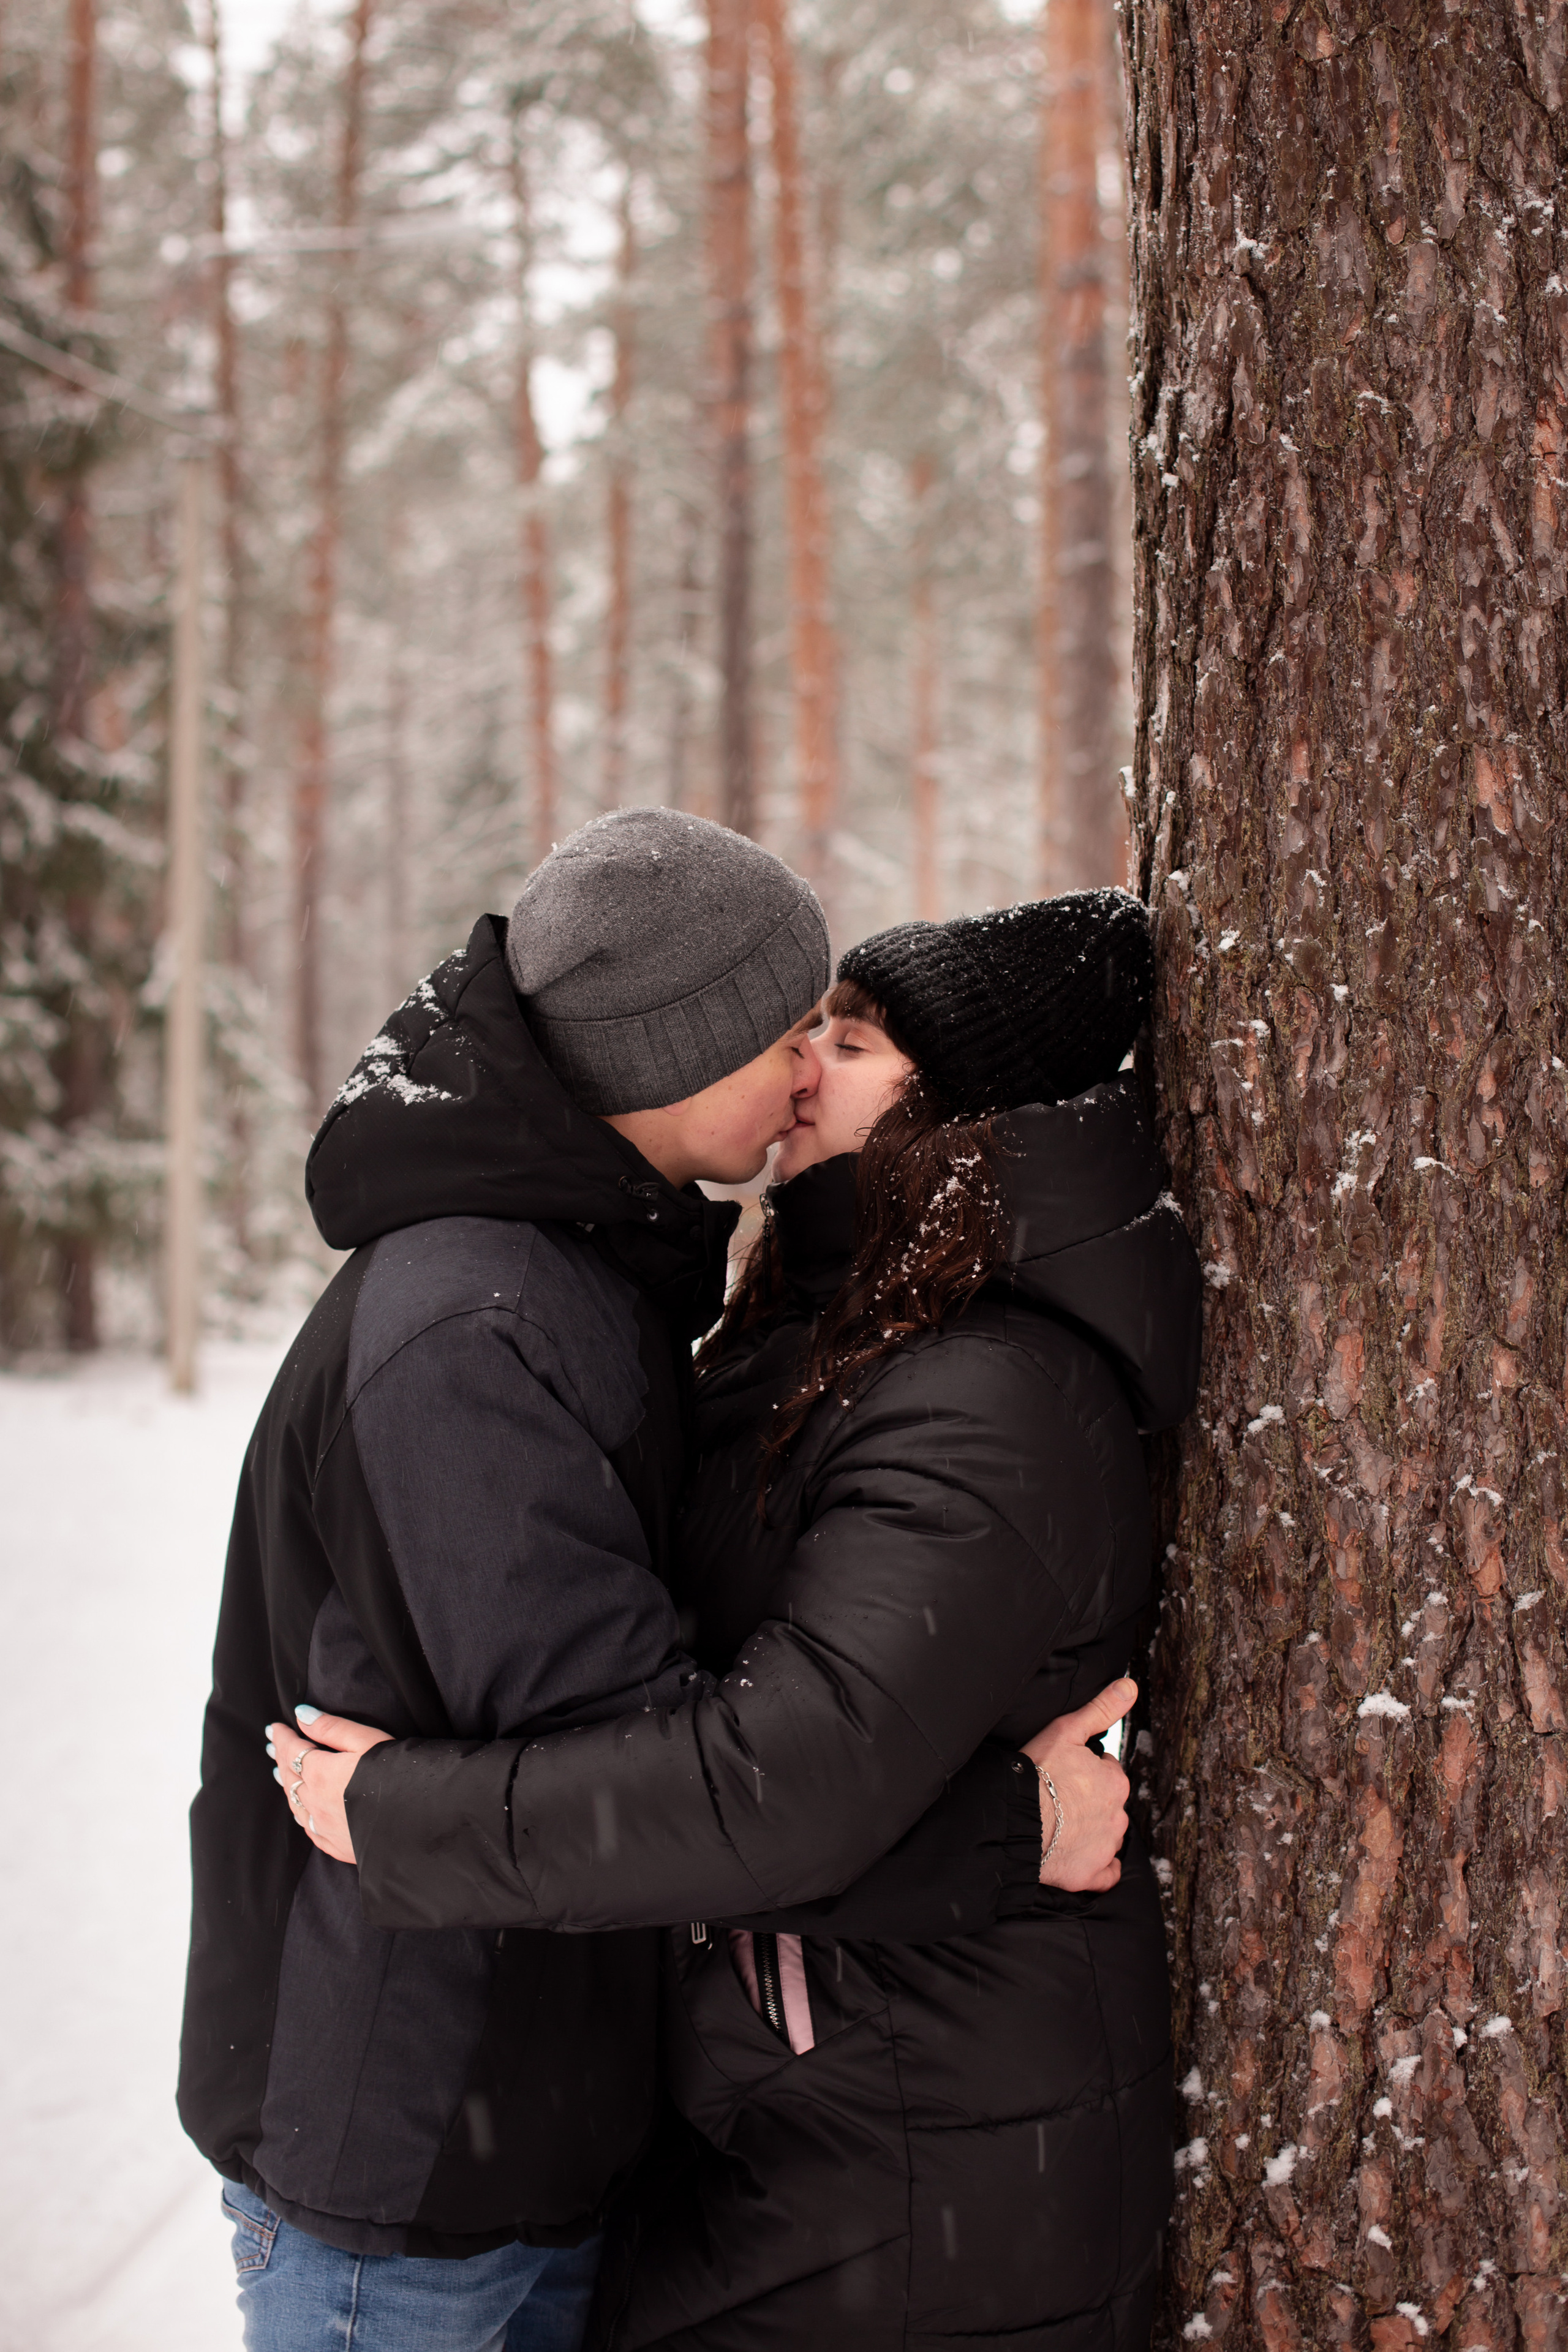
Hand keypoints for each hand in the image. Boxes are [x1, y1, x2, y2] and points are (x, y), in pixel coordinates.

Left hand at [267, 1707, 391, 1863]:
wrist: (422, 1822)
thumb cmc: (398, 1775)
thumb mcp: (367, 1741)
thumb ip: (332, 1728)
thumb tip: (302, 1715)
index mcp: (322, 1774)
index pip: (293, 1751)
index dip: (283, 1738)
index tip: (275, 1728)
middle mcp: (317, 1803)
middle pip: (290, 1777)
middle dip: (280, 1758)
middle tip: (273, 1745)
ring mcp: (325, 1827)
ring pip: (295, 1803)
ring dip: (286, 1784)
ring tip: (280, 1771)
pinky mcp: (336, 1845)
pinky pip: (308, 1827)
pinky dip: (299, 1812)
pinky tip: (299, 1809)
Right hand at [1023, 1678, 1134, 1892]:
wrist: (1014, 1821)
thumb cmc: (1036, 1774)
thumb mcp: (1067, 1731)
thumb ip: (1101, 1709)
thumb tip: (1130, 1687)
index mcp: (1115, 1783)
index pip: (1108, 1773)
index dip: (1087, 1771)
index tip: (1067, 1773)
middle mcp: (1118, 1817)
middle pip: (1109, 1805)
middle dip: (1091, 1801)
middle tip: (1061, 1798)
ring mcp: (1105, 1848)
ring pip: (1107, 1836)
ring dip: (1092, 1830)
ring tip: (1062, 1825)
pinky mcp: (1091, 1875)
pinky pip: (1106, 1874)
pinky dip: (1098, 1867)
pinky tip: (1078, 1856)